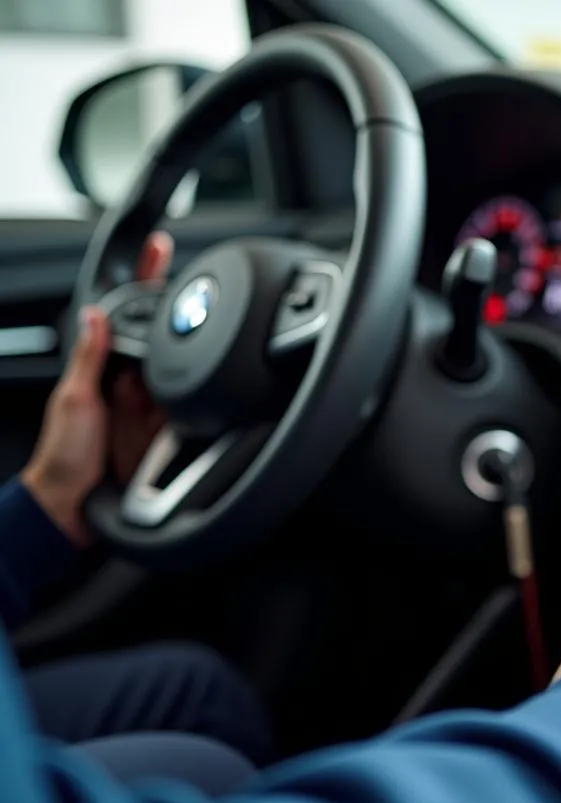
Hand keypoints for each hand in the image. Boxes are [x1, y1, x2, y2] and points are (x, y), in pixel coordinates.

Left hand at [21, 232, 172, 544]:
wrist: (78, 505)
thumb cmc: (65, 455)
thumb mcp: (72, 400)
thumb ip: (87, 357)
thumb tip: (94, 314)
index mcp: (100, 365)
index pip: (126, 313)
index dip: (145, 281)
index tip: (161, 248)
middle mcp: (129, 381)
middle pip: (162, 338)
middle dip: (176, 321)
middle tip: (197, 294)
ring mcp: (151, 404)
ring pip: (181, 369)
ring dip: (190, 362)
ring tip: (192, 356)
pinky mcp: (170, 429)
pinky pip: (191, 405)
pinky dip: (202, 396)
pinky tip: (206, 390)